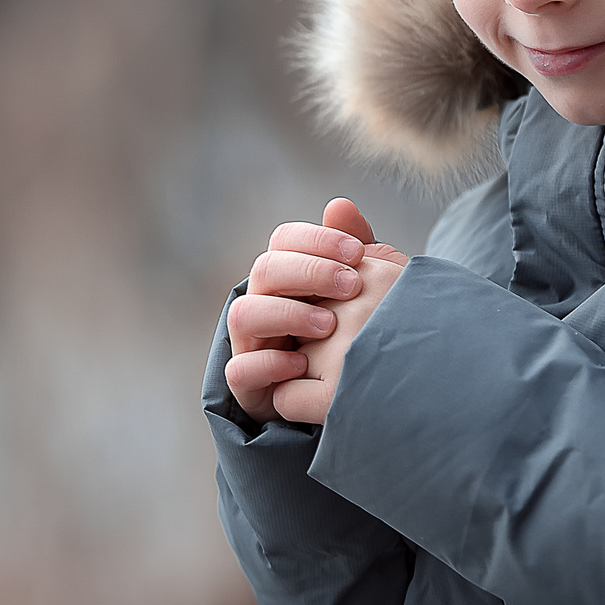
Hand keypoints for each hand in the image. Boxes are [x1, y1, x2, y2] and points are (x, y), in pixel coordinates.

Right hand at [224, 198, 406, 425]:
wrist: (352, 398)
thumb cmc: (357, 337)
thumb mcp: (363, 294)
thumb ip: (354, 252)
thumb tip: (339, 205)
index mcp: (288, 276)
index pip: (284, 240)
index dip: (317, 241)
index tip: (358, 254)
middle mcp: (263, 303)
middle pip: (265, 270)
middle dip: (308, 272)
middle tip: (351, 286)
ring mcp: (250, 343)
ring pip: (244, 314)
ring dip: (287, 314)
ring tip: (328, 327)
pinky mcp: (248, 384)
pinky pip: (241, 370)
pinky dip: (270, 364)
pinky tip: (303, 365)